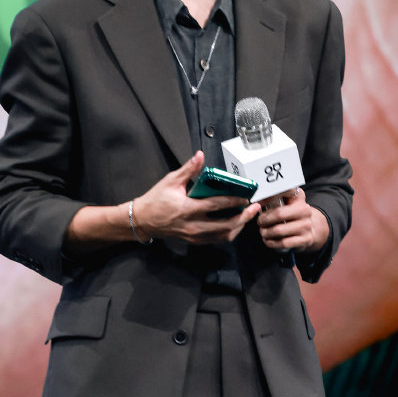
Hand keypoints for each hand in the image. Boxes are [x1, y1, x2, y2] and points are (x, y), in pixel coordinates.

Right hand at [132, 149, 259, 243]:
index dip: (234, 201)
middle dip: (244, 217)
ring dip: (238, 227)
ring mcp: (195, 236)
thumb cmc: (156, 200)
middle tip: (254, 208)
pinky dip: (229, 232)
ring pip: (224, 236)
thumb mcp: (171, 181)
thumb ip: (188, 169)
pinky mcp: (195, 241)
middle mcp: (194, 225)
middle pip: (226, 225)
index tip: (246, 197)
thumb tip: (200, 155)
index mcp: (188, 209)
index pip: (217, 205)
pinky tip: (235, 224)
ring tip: (247, 216)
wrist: (143, 221)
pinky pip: (217, 239)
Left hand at [256, 187, 328, 251]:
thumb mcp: (285, 203)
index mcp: (298, 197)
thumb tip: (255, 203)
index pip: (285, 191)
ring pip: (279, 230)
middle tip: (259, 222)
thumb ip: (273, 199)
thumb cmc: (290, 215)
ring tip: (263, 232)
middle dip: (264, 220)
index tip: (258, 202)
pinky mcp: (306, 239)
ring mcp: (307, 225)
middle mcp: (305, 210)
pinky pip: (284, 242)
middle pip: (278, 214)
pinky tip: (268, 240)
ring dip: (266, 232)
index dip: (269, 197)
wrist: (308, 229)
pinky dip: (272, 242)